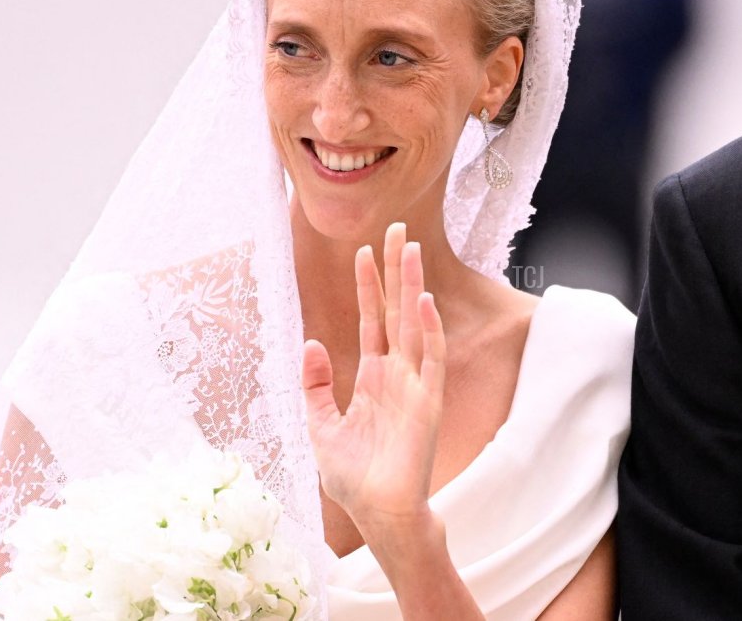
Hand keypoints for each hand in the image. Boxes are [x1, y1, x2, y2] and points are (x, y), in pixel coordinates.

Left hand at [302, 222, 446, 538]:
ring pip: (414, 324)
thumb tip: (312, 341)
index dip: (368, 285)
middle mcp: (396, 374)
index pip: (371, 319)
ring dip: (412, 286)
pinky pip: (429, 360)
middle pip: (395, 310)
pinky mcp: (426, 403)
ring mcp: (413, 386)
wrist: (377, 513)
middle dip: (395, 270)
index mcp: (373, 377)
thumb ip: (316, 384)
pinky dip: (428, 330)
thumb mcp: (320, 424)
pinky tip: (423, 302)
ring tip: (410, 248)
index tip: (364, 250)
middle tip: (397, 229)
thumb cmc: (353, 476)